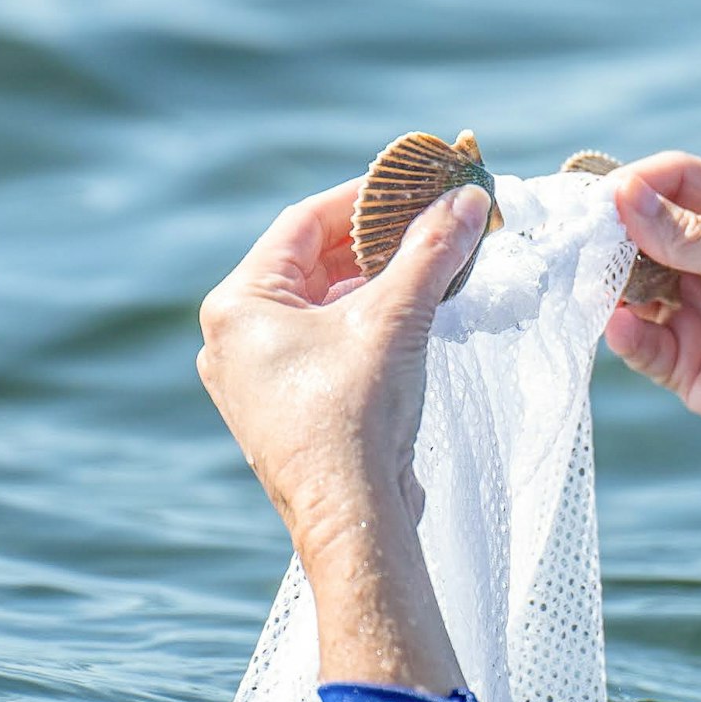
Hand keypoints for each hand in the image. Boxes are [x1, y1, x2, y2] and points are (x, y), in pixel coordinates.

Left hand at [195, 176, 489, 692]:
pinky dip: (368, 320)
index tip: (417, 181)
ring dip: (379, 280)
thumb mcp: (395, 319)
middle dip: (378, 240)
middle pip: (313, 261)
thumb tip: (467, 199)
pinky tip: (417, 312)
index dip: (366, 195)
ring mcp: (255, 377)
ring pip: (323, 303)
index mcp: (237, 307)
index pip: (304, 222)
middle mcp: (233, 339)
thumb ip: (431, 250)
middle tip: (436, 217)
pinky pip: (326, 342)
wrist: (355, 520)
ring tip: (437, 260)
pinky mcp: (285, 407)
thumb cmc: (357, 418)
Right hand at [602, 152, 700, 458]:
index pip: (686, 181)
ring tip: (597, 288)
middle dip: (618, 234)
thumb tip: (625, 197)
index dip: (644, 184)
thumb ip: (695, 236)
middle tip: (584, 243)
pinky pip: (643, 342)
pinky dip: (626, 335)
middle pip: (653, 230)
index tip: (607, 200)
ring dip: (615, 285)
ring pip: (639, 285)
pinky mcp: (688, 363)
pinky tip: (619, 329)